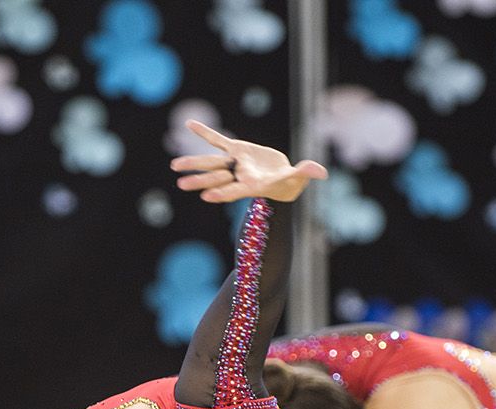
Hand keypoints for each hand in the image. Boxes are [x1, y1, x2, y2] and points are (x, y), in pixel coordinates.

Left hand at [171, 120, 327, 203]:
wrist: (282, 179)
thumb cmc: (291, 183)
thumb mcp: (298, 178)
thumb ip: (306, 173)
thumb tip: (321, 171)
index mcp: (252, 185)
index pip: (235, 191)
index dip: (223, 193)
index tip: (207, 197)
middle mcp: (239, 175)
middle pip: (217, 178)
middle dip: (199, 181)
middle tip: (180, 184)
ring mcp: (235, 162)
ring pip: (212, 162)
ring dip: (193, 163)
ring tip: (174, 166)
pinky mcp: (236, 149)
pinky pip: (217, 139)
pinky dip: (204, 132)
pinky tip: (189, 124)